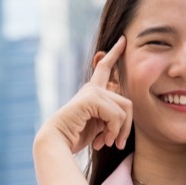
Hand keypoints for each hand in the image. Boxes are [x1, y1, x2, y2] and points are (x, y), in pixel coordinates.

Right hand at [36, 36, 131, 154]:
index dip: (114, 54)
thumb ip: (111, 115)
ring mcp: (92, 91)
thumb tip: (127, 112)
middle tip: (119, 144)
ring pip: (125, 110)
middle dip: (126, 127)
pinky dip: (113, 131)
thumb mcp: (99, 125)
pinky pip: (116, 115)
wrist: (57, 142)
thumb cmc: (76, 136)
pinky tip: (101, 141)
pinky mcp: (91, 98)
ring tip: (108, 143)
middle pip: (127, 102)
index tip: (123, 40)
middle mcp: (92, 88)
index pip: (105, 69)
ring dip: (119, 131)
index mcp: (92, 92)